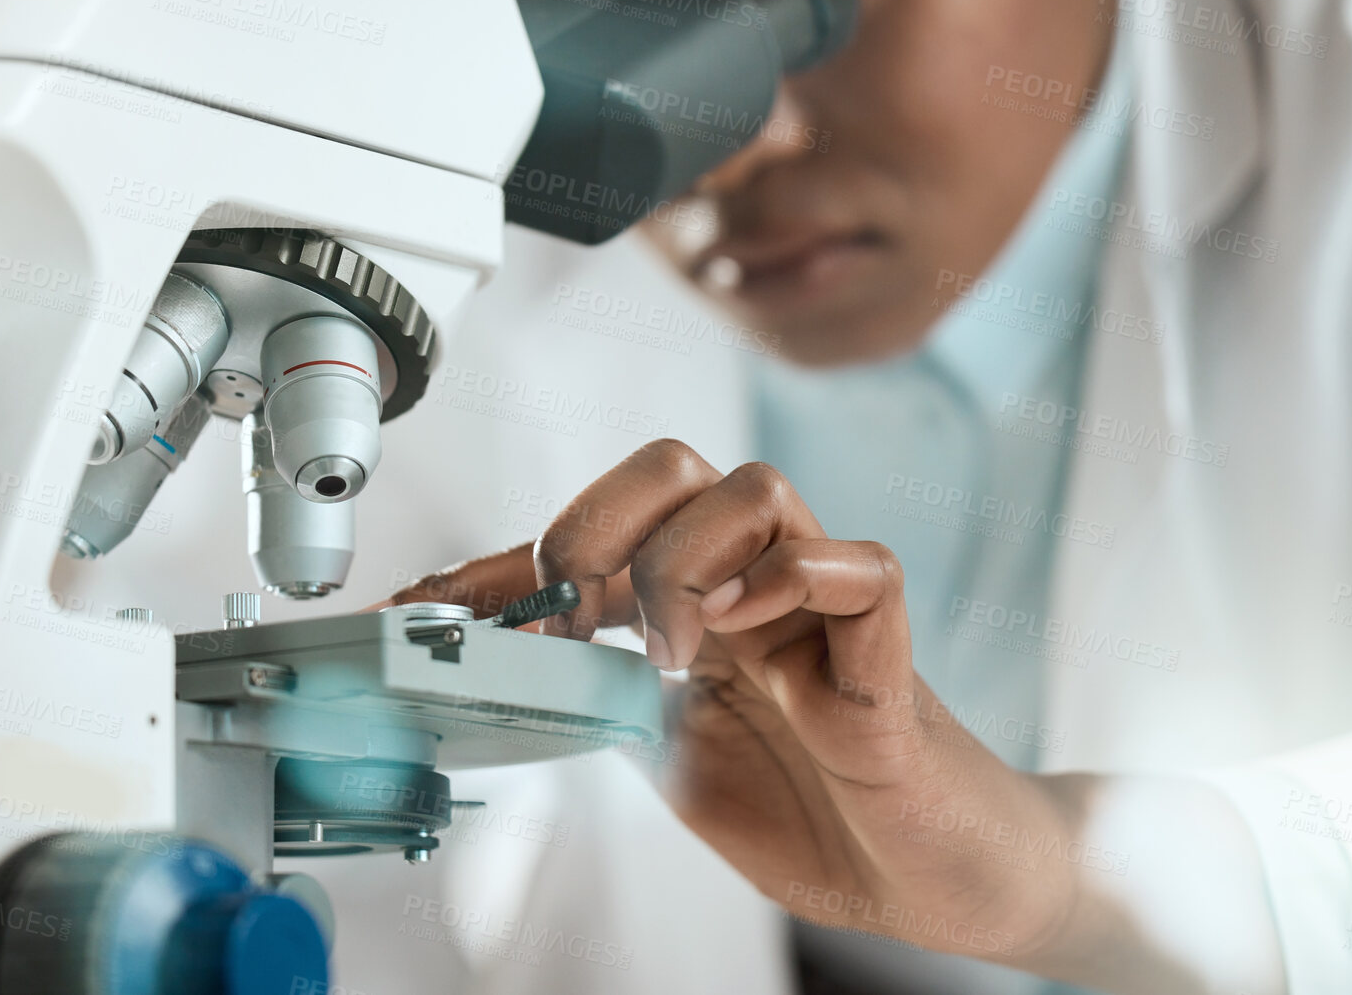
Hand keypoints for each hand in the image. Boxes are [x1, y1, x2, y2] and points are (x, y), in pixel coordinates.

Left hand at [384, 440, 1085, 967]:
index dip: (502, 563)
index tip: (425, 603)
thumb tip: (499, 665)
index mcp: (696, 604)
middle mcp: (754, 587)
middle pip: (676, 469)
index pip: (598, 537)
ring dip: (683, 562)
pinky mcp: (889, 656)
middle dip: (597, 523)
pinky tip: (747, 636)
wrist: (926, 882)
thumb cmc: (811, 809)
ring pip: (757, 490)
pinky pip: (860, 566)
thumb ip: (604, 699)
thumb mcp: (670, 756)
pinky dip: (794, 581)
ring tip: (670, 654)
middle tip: (573, 612)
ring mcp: (822, 612)